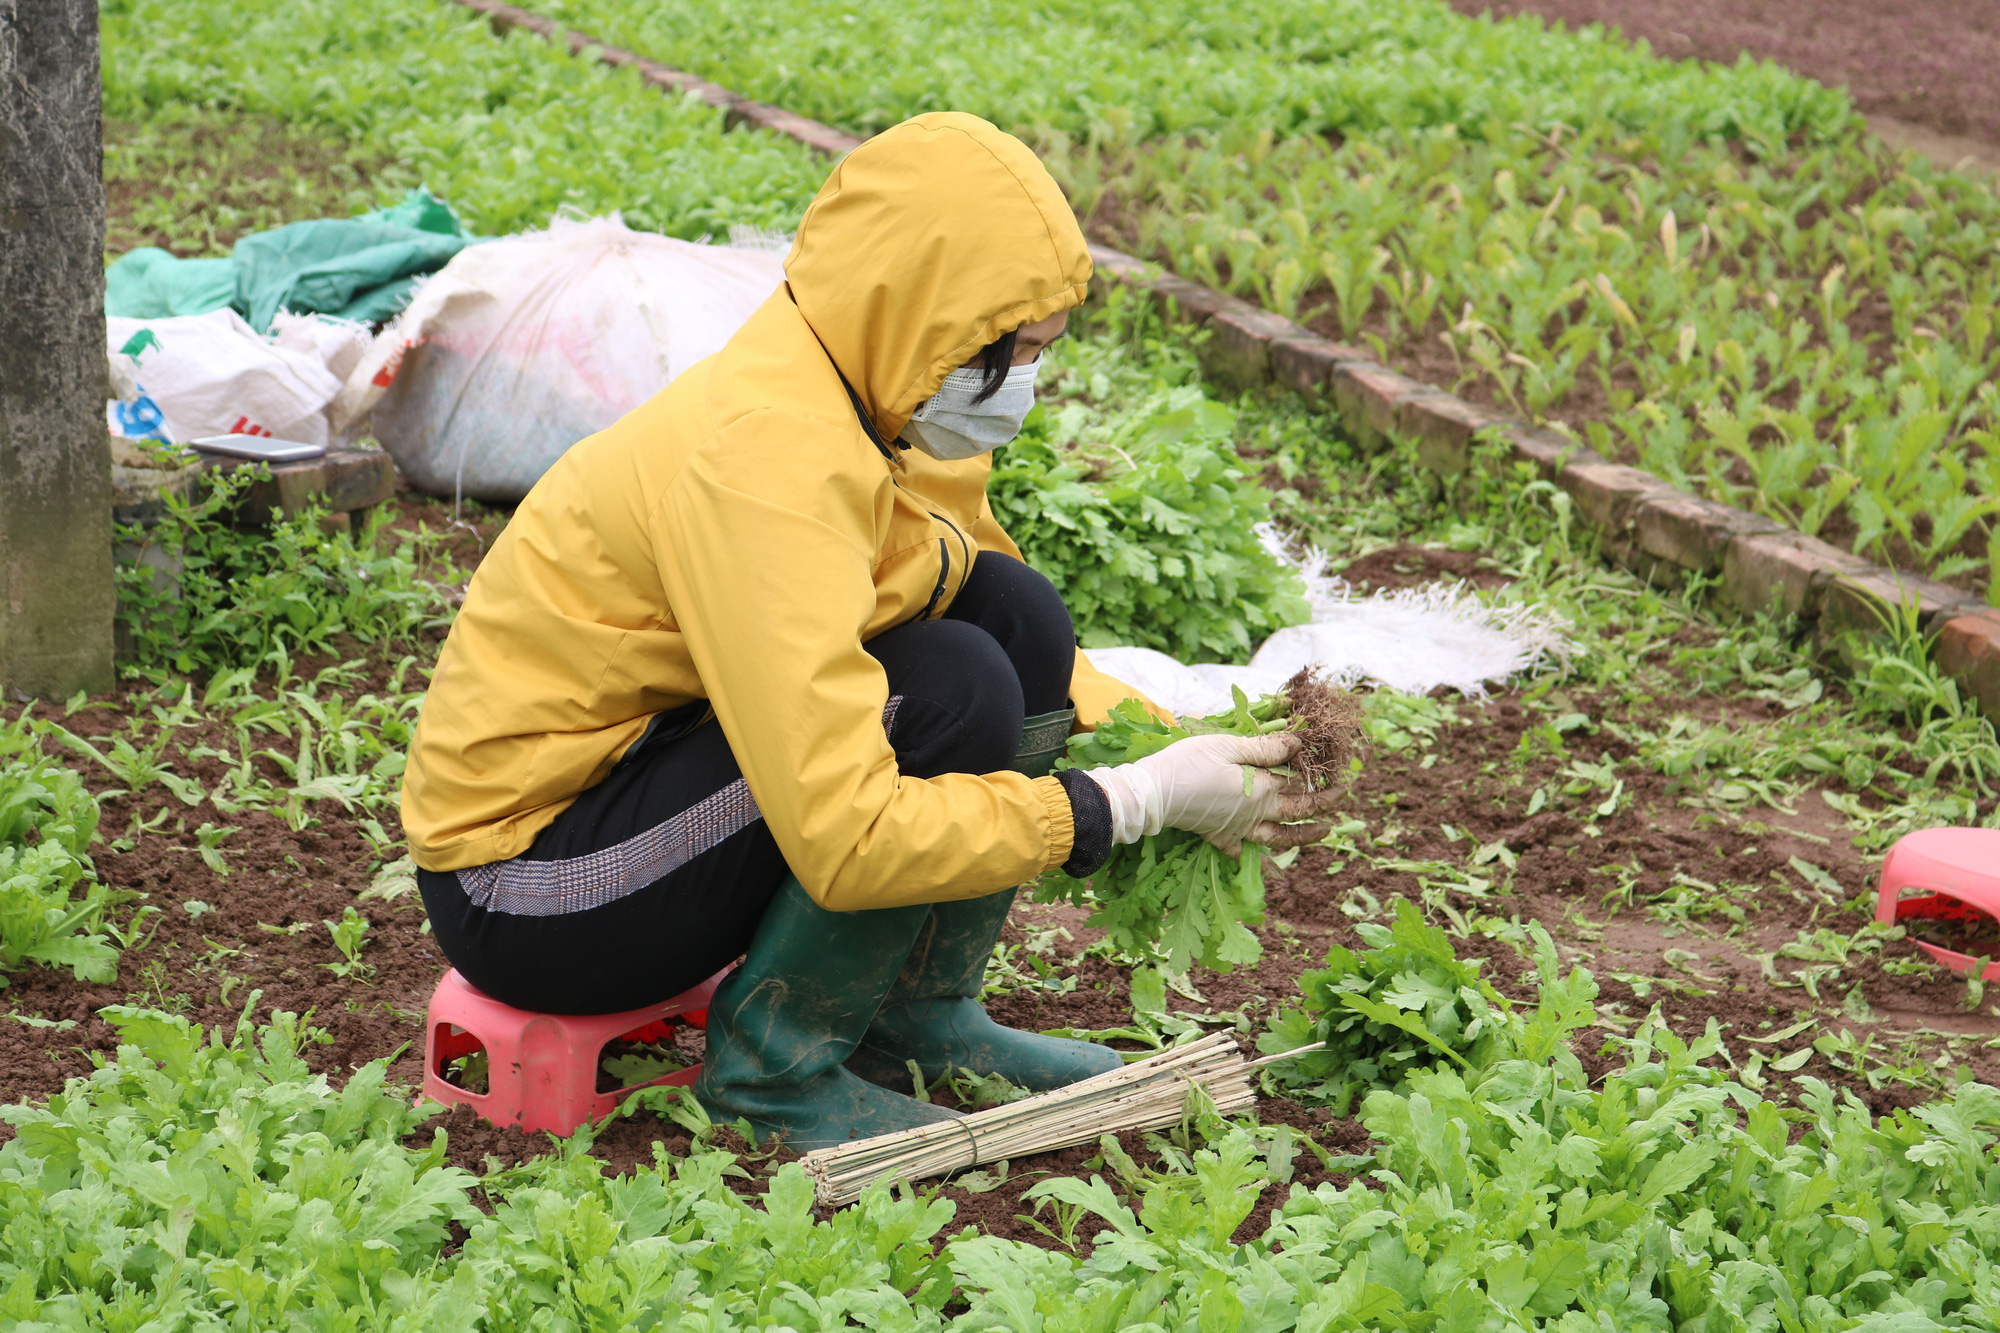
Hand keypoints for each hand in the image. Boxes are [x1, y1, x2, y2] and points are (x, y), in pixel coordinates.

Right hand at [1084, 732, 1341, 855]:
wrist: (1154, 795)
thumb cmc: (1189, 763)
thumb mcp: (1228, 745)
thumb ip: (1265, 747)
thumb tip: (1298, 743)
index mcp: (1262, 789)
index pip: (1301, 782)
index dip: (1321, 774)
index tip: (1338, 766)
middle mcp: (1256, 813)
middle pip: (1298, 812)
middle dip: (1324, 805)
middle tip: (1341, 798)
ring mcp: (1238, 829)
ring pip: (1279, 838)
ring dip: (1303, 837)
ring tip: (1323, 834)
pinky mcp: (1218, 837)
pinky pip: (1241, 851)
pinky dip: (1253, 855)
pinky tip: (1258, 857)